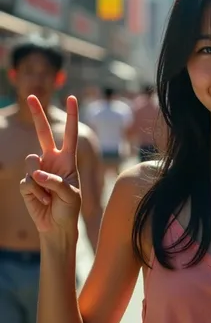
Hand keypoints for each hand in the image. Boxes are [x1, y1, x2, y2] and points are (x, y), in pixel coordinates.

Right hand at [20, 96, 80, 235]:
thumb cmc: (69, 209)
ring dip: (40, 182)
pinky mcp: (26, 182)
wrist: (56, 226)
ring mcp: (37, 169)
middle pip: (42, 133)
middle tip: (31, 96)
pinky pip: (27, 181)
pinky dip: (35, 194)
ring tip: (49, 196)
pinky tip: (42, 201)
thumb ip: (56, 182)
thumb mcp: (71, 195)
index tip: (72, 98)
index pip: (70, 134)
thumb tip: (37, 173)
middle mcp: (51, 160)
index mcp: (67, 159)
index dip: (71, 116)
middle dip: (37, 114)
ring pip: (31, 163)